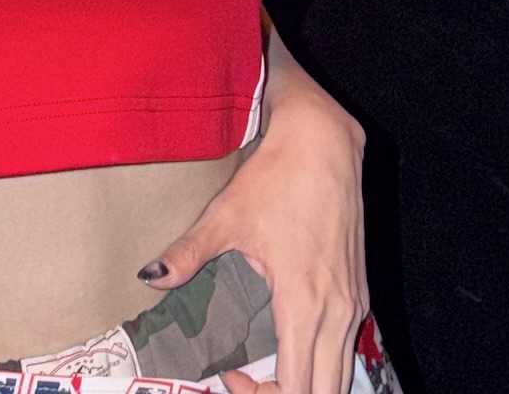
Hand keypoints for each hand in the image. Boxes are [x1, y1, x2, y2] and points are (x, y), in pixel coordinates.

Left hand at [139, 85, 367, 393]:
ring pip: (341, 373)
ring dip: (307, 382)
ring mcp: (354, 302)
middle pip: (325, 393)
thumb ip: (188, 254)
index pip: (294, 389)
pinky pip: (347, 345)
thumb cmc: (278, 176)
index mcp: (304, 304)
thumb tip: (150, 276)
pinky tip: (294, 340)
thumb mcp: (227, 215)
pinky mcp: (358, 289)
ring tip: (267, 366)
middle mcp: (337, 313)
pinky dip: (322, 360)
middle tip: (247, 379)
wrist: (324, 140)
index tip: (228, 374)